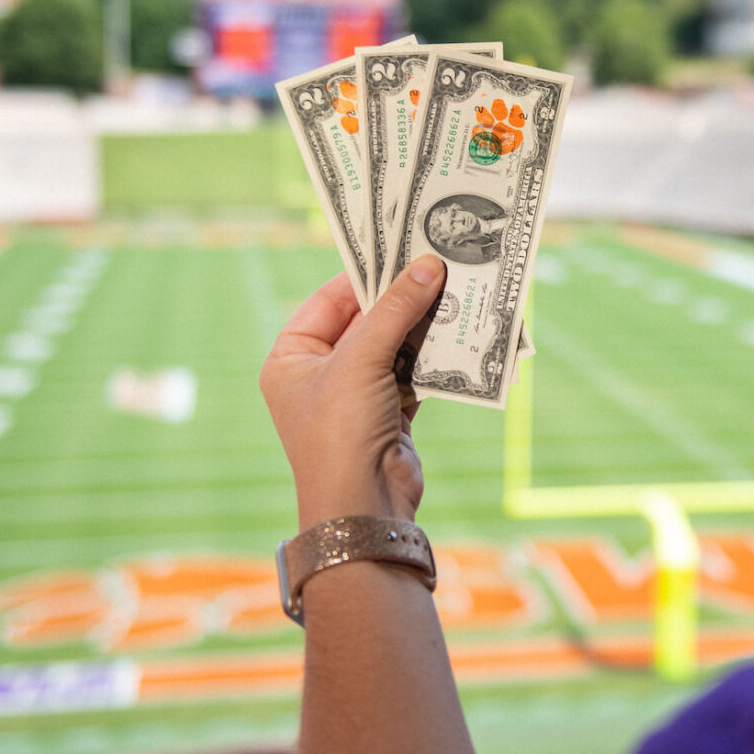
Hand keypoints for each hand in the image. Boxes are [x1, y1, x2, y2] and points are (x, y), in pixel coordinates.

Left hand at [259, 255, 446, 527]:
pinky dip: (435, 356)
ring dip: (423, 325)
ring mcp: (356, 395)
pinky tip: (462, 333)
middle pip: (366, 320)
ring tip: (458, 291)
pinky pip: (414, 372)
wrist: (364, 507)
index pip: (329, 300)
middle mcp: (320, 374)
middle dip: (402, 298)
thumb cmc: (341, 431)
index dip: (365, 273)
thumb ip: (395, 310)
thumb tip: (428, 265)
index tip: (402, 247)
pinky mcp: (389, 412)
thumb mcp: (362, 360)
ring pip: (394, 345)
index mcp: (291, 358)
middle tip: (439, 264)